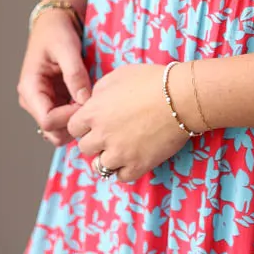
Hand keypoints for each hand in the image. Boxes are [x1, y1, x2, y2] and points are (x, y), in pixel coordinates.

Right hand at [17, 9, 90, 143]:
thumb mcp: (66, 48)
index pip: (47, 121)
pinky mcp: (54, 101)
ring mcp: (44, 102)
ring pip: (60, 130)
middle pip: (52, 131)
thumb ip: (75, 74)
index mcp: (29, 88)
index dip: (69, 118)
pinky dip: (78, 115)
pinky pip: (66, 119)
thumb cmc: (57, 32)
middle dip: (74, 123)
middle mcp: (33, 100)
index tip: (88, 104)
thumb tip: (84, 100)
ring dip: (77, 121)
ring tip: (91, 101)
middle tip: (91, 105)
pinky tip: (89, 100)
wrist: (55, 23)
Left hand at [65, 62, 191, 182]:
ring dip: (107, 157)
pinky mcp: (137, 166)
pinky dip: (124, 169)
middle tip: (110, 134)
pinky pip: (120, 177)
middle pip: (85, 147)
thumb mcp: (118, 76)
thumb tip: (93, 102)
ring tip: (120, 148)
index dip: (84, 124)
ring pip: (99, 166)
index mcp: (94, 112)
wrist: (181, 98)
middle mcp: (102, 135)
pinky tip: (132, 157)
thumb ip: (99, 91)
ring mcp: (119, 154)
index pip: (73, 127)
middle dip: (95, 141)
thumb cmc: (151, 81)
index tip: (95, 122)